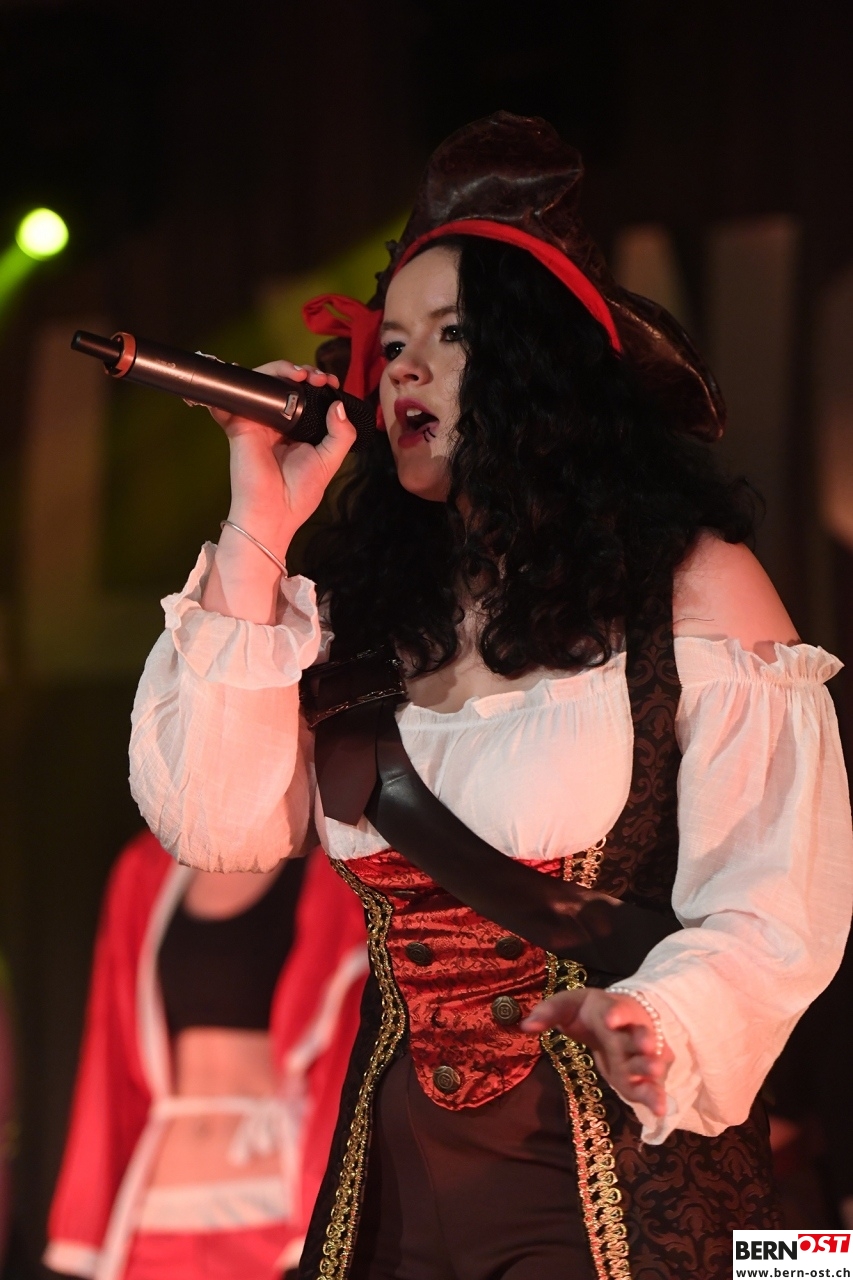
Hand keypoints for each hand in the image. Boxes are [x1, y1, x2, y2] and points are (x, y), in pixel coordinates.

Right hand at [211, 360, 356, 555]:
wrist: (274, 511)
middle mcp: (278, 421)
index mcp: (299, 428)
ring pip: (262, 382)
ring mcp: (258, 420)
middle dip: (301, 371)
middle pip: (284, 383)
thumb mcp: (329, 461)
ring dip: (278, 369)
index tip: (331, 383)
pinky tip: (257, 379)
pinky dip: (234, 383)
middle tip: (316, 377)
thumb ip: (341, 434)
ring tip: (298, 375)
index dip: (319, 382)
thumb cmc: (299, 492)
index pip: (307, 395)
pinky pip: (232, 397)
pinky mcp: (240, 423)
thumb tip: (339, 405)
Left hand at [523, 988, 672, 1116]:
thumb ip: (547, 1013)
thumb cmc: (589, 1012)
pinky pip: (652, 1086)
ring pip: (649, 1061)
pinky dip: (656, 1097)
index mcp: (613, 1010)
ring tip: (653, 1076)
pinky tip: (658, 1110)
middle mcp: (632, 1031)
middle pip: (640, 1035)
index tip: (611, 1019)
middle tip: (646, 1047)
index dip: (615, 1013)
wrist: (615, 1020)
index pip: (615, 1009)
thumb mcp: (566, 1005)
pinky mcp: (643, 1077)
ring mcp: (640, 1055)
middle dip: (643, 1041)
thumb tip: (525, 1025)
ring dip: (651, 1069)